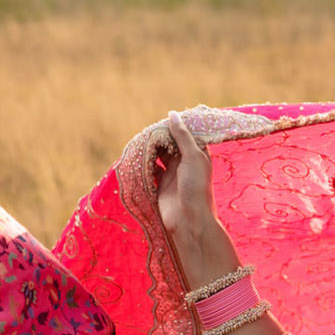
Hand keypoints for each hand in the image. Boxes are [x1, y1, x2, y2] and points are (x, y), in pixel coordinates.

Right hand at [154, 113, 225, 252]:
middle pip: (170, 143)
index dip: (176, 125)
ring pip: (159, 155)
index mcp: (198, 154)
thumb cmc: (196, 187)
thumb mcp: (192, 156)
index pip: (186, 134)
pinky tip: (137, 156)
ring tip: (140, 140)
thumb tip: (172, 114)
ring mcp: (172, 173)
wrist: (189, 220)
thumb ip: (182, 136)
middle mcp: (185, 162)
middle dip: (160, 136)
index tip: (164, 117)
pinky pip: (150, 169)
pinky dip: (144, 163)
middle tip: (148, 130)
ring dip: (150, 149)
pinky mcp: (160, 184)